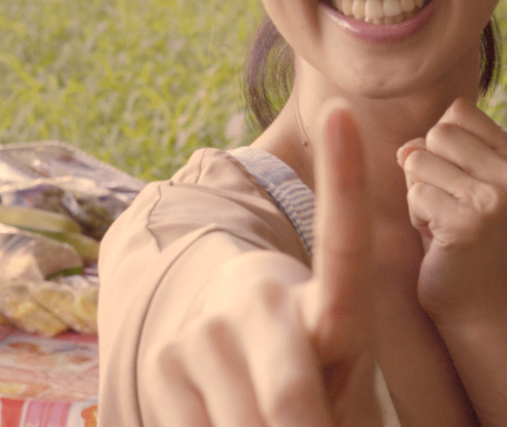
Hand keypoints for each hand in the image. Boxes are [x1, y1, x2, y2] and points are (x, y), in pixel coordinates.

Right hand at [148, 106, 383, 425]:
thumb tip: (291, 409)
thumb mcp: (345, 375)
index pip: (342, 245)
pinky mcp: (162, 363)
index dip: (343, 180)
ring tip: (275, 426)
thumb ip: (340, 390)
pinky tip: (229, 423)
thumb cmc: (315, 375)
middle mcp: (262, 303)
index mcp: (328, 306)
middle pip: (291, 397)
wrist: (228, 360)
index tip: (339, 110)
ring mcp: (206, 331)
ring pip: (244, 426)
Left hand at [398, 98, 506, 321]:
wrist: (473, 302)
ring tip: (441, 220)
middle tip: (445, 204)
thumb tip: (406, 151)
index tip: (454, 179)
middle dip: (424, 167)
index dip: (439, 141)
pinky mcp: (469, 223)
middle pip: (436, 133)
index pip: (459, 111)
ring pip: (418, 161)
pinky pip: (415, 194)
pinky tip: (437, 238)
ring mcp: (494, 199)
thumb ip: (432, 150)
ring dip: (417, 193)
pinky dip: (416, 216)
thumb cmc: (454, 233)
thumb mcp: (451, 181)